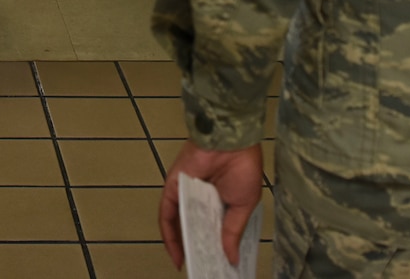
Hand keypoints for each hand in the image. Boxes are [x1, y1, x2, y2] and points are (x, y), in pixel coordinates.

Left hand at [160, 142, 262, 268]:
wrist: (230, 143)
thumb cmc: (242, 169)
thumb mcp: (242, 206)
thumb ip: (232, 232)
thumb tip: (232, 258)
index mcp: (219, 201)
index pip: (212, 228)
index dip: (212, 246)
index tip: (216, 265)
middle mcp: (200, 199)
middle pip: (193, 228)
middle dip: (196, 248)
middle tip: (200, 268)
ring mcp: (185, 194)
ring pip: (179, 224)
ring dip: (182, 245)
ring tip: (188, 266)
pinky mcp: (172, 189)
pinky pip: (166, 215)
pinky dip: (169, 234)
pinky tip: (176, 253)